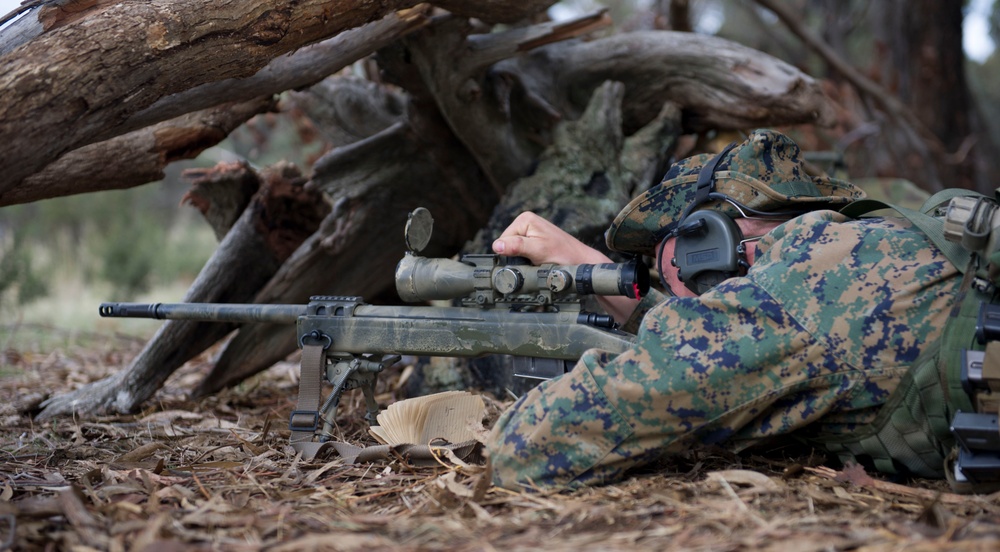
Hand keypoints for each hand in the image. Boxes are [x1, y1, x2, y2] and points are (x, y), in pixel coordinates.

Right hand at [492, 212, 610, 265]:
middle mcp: (526, 222)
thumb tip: (497, 246)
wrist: (580, 261)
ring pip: (514, 250)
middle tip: (534, 260)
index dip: (511, 253)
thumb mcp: (538, 251)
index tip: (527, 258)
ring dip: (522, 258)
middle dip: (517, 256)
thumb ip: (517, 246)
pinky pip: (522, 251)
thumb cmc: (564, 255)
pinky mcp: (534, 239)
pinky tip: (538, 259)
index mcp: (524, 219)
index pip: (503, 240)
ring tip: (538, 259)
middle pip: (507, 245)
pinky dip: (527, 258)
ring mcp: (530, 231)